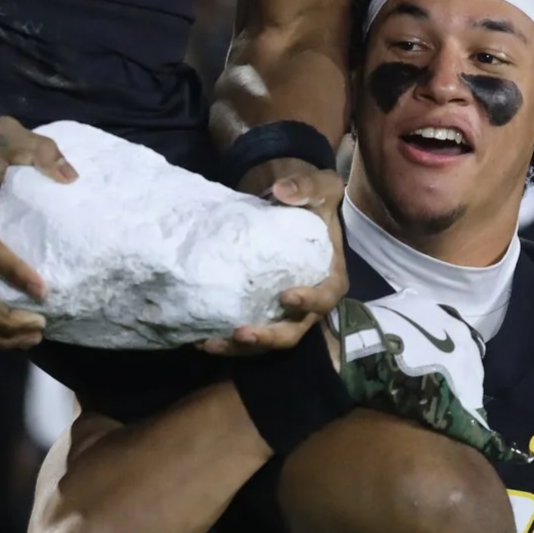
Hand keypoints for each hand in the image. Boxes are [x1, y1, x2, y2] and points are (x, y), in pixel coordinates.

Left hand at [201, 165, 346, 356]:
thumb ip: (306, 187)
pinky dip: (229, 340)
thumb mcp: (321, 186)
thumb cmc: (312, 199)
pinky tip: (203, 339)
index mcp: (330, 278)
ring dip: (242, 347)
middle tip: (241, 333)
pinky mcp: (264, 311)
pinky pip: (250, 332)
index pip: (325, 297)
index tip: (285, 296)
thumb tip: (281, 191)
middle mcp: (310, 303)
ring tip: (211, 344)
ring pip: (268, 340)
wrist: (291, 206)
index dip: (309, 302)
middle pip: (293, 331)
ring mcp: (286, 312)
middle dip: (268, 337)